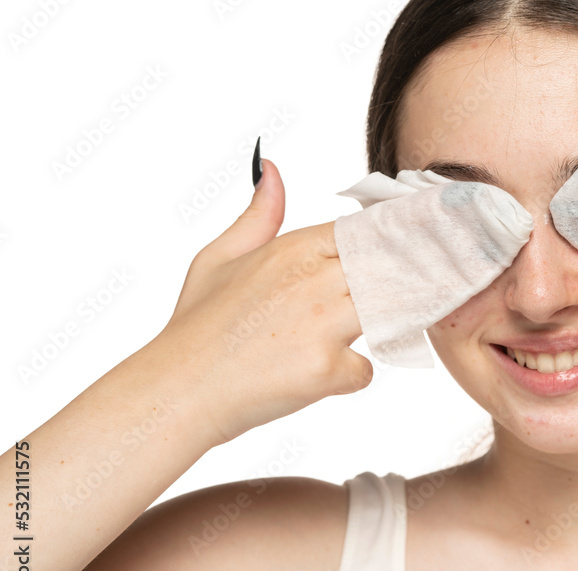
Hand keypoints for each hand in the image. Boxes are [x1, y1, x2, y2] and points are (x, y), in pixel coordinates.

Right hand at [153, 158, 372, 444]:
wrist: (180, 390)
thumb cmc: (199, 327)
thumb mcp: (220, 258)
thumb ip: (259, 216)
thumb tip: (271, 169)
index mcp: (293, 249)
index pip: (363, 233)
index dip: (381, 245)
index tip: (392, 256)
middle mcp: (313, 281)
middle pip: (385, 269)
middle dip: (393, 282)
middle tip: (383, 300)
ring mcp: (324, 325)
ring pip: (387, 312)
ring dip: (379, 324)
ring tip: (339, 336)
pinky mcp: (328, 369)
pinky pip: (365, 369)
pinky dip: (348, 377)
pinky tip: (316, 376)